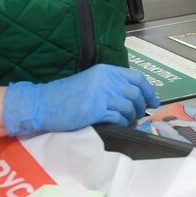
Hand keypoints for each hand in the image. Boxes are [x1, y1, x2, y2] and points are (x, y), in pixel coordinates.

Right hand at [3, 64, 159, 136]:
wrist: (42, 104)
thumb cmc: (65, 95)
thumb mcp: (91, 82)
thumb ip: (110, 85)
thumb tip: (133, 97)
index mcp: (106, 70)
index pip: (137, 78)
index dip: (149, 91)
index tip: (153, 102)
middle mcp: (106, 79)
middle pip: (135, 94)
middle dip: (140, 107)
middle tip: (138, 116)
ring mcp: (101, 94)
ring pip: (129, 107)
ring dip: (131, 117)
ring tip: (126, 122)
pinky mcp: (96, 110)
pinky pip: (119, 118)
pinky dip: (122, 123)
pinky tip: (117, 125)